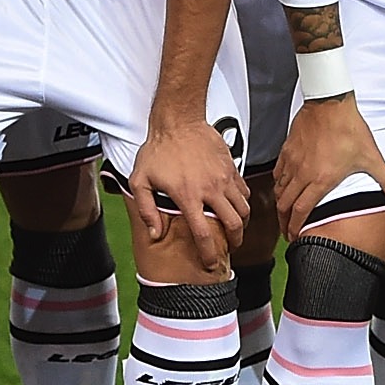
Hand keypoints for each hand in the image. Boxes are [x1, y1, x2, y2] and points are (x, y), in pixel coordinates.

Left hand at [128, 113, 250, 271]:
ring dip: (241, 223)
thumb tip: (156, 233)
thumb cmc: (158, 149)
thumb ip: (147, 209)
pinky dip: (243, 202)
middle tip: (230, 247)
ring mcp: (224, 178)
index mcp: (188, 197)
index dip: (209, 254)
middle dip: (235, 241)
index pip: (204, 234)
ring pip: (244, 209)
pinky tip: (234, 205)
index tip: (211, 263)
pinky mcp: (231, 168)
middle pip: (234, 225)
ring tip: (234, 228)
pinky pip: (244, 191)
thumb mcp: (140, 180)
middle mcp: (210, 190)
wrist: (179, 121)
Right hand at [273, 92, 384, 239]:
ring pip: (278, 190)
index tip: (295, 236)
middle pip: (285, 205)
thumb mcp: (371, 157)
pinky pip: (277, 173)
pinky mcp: (287, 150)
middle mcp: (302, 174)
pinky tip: (282, 185)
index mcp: (320, 180)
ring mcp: (293, 162)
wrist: (331, 102)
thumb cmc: (348, 128)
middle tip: (287, 231)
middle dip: (284, 222)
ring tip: (284, 213)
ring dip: (280, 205)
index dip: (296, 228)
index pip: (301, 211)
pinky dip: (278, 184)